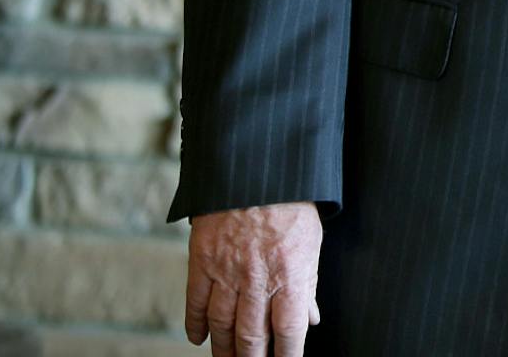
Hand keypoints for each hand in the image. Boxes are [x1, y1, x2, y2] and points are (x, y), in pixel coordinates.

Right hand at [185, 202, 322, 355]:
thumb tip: (310, 318)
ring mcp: (227, 271)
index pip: (289, 331)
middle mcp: (258, 279)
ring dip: (224, 349)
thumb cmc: (291, 204)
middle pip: (252, 336)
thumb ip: (308, 283)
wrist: (256, 170)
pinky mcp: (202, 260)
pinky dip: (196, 324)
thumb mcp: (311, 242)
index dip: (287, 355)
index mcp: (290, 275)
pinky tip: (199, 338)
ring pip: (222, 325)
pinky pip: (196, 302)